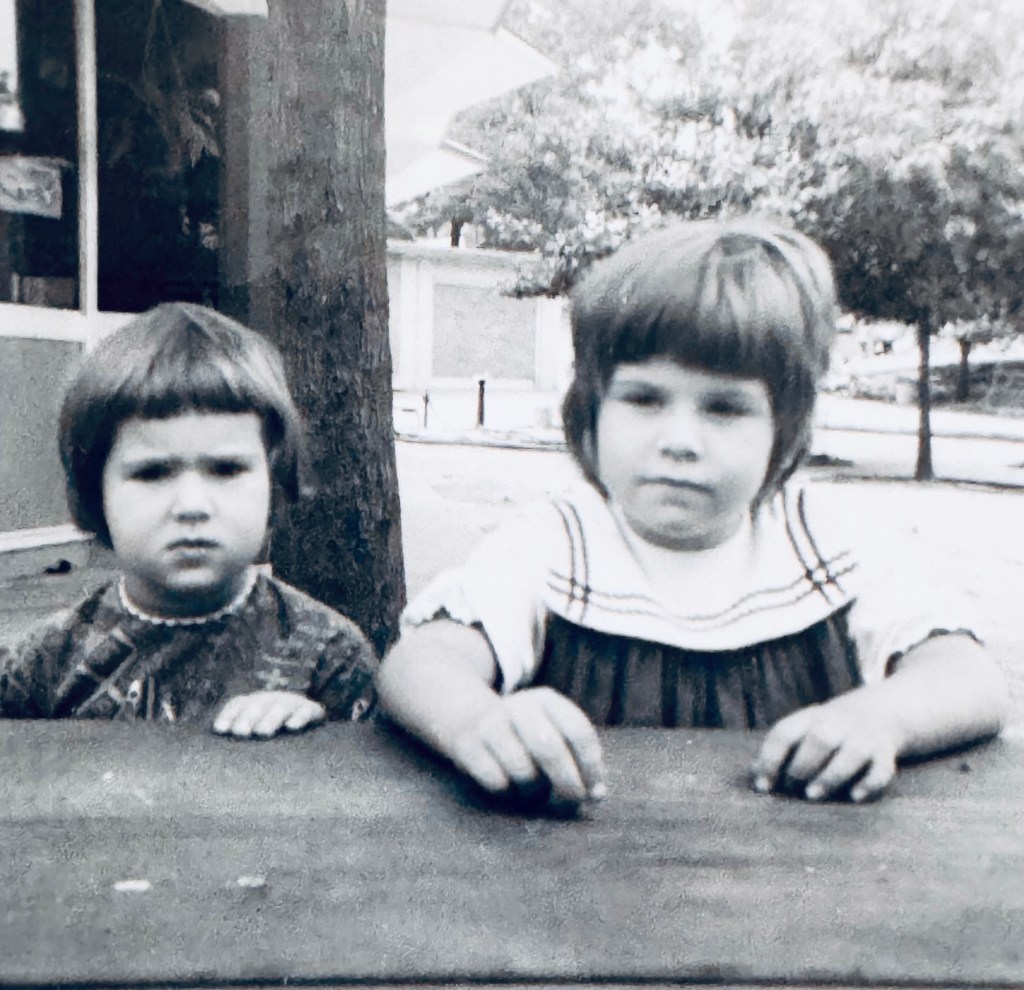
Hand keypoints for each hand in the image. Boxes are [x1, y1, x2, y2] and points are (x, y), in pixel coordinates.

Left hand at [213, 690, 325, 737]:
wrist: (311, 724)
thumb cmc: (274, 741)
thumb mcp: (255, 735)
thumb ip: (239, 743)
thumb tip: (214, 760)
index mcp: (254, 704)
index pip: (238, 704)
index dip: (229, 715)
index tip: (220, 730)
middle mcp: (271, 701)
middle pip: (257, 705)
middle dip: (248, 717)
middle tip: (241, 732)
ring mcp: (292, 704)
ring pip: (280, 707)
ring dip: (270, 718)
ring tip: (262, 732)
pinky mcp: (313, 710)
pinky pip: (307, 711)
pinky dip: (300, 717)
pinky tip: (292, 726)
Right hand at [449, 687, 606, 804]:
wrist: (470, 718)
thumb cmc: (526, 736)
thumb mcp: (553, 733)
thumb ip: (579, 761)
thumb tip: (597, 795)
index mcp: (547, 701)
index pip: (578, 731)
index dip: (590, 766)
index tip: (595, 792)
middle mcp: (520, 707)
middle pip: (549, 748)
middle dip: (566, 782)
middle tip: (573, 801)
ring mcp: (492, 725)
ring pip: (522, 770)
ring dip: (533, 791)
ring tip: (533, 791)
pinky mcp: (468, 746)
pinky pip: (497, 782)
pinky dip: (508, 793)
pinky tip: (509, 787)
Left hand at [751, 692, 899, 802]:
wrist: (881, 711)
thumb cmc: (828, 730)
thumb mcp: (804, 729)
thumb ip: (781, 750)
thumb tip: (753, 773)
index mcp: (810, 718)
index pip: (785, 732)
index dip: (770, 759)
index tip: (762, 786)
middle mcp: (838, 724)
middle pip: (820, 738)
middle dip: (803, 764)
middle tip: (793, 786)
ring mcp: (864, 737)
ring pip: (852, 752)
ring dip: (832, 775)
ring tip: (813, 794)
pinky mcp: (885, 753)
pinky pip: (881, 769)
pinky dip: (868, 783)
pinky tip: (853, 797)